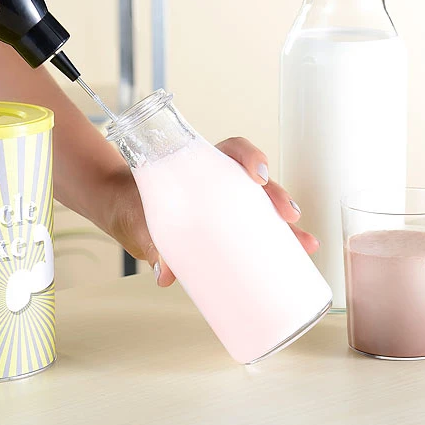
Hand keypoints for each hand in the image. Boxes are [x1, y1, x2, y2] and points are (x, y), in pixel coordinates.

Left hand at [106, 137, 317, 286]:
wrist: (119, 213)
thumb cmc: (130, 205)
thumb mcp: (137, 220)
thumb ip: (149, 244)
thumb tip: (164, 273)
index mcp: (199, 166)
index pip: (232, 150)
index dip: (250, 157)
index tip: (258, 175)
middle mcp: (216, 183)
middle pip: (256, 182)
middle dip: (277, 197)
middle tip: (290, 217)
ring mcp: (223, 206)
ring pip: (262, 208)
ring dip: (286, 225)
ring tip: (305, 244)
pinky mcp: (223, 230)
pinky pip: (254, 232)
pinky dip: (275, 246)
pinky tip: (294, 261)